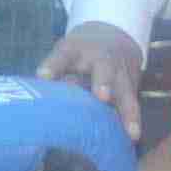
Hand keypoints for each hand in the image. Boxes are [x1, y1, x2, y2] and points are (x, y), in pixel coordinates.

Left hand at [38, 22, 144, 138]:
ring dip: (128, 111)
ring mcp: (120, 72)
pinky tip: (133, 136)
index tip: (43, 76)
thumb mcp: (65, 54)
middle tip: (102, 96)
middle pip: (104, 69)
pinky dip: (133, 120)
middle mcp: (102, 59)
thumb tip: (37, 99)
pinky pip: (132, 103)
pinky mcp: (132, 85)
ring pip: (125, 91)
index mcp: (76, 50)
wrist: (114, 34)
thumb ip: (53, 73)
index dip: (53, 65)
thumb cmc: (80, 52)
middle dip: (104, 82)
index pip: (62, 56)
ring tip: (131, 131)